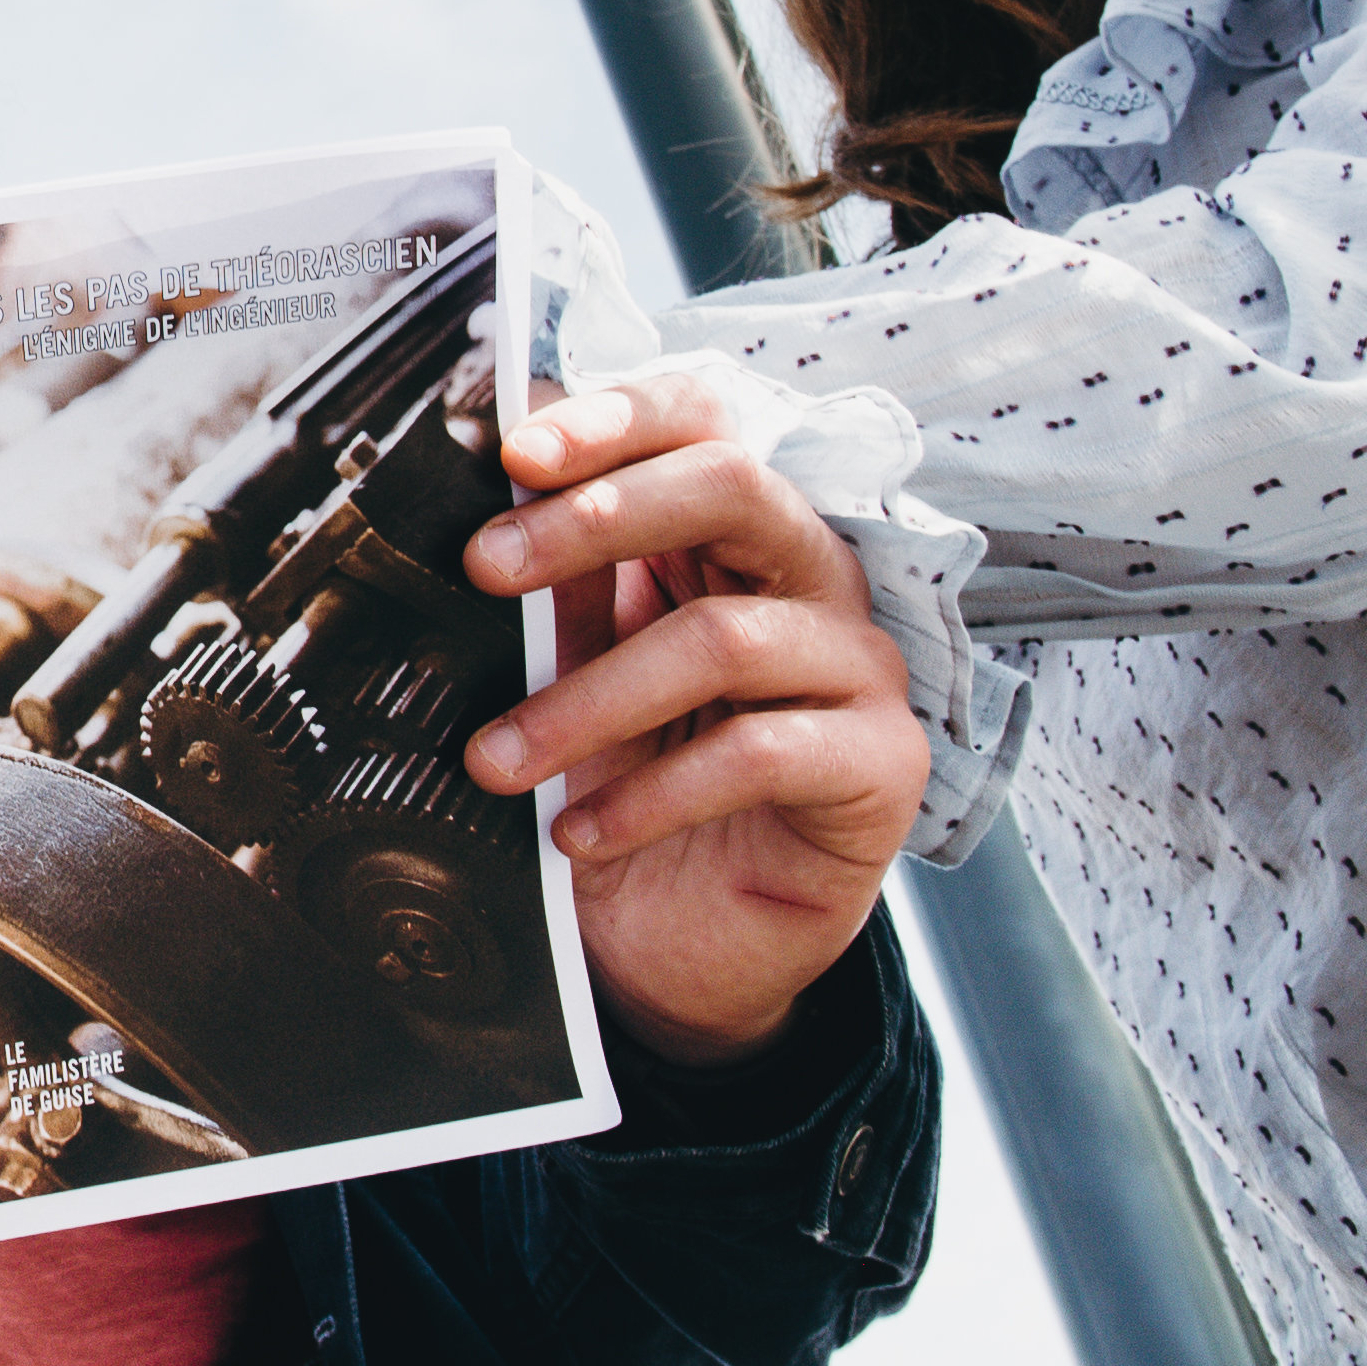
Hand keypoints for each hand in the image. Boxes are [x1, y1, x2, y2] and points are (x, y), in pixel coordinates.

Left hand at [458, 379, 919, 1070]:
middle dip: (597, 515)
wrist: (684, 946)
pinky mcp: (882, 765)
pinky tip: (578, 833)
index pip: (704, 423)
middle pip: (734, 487)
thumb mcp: (575, 675)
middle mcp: (810, 582)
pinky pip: (762, 754)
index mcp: (735, 537)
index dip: (616, 420)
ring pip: (725, 637)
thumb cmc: (630, 790)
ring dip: (587, 699)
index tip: (513, 452)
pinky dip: (651, 795)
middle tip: (484, 565)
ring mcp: (857, 669)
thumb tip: (493, 496)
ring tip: (495, 758)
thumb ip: (559, 586)